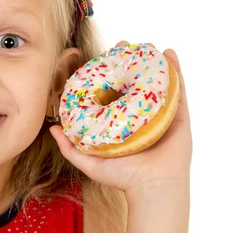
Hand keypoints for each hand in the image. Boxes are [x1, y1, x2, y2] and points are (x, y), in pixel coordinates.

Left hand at [50, 41, 191, 195]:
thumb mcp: (89, 161)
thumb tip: (52, 129)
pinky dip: (175, 69)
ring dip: (152, 60)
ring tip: (145, 45)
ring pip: (158, 80)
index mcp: (123, 121)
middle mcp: (143, 114)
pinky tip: (168, 53)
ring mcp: (162, 113)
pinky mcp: (179, 115)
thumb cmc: (122, 177)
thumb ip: (69, 147)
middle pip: (137, 80)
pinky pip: (179, 88)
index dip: (109, 72)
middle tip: (123, 45)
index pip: (115, 91)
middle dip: (130, 60)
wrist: (151, 188)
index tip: (102, 57)